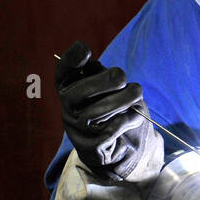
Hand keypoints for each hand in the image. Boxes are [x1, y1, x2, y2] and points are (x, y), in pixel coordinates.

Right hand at [55, 40, 154, 178]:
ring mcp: (76, 130)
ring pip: (93, 114)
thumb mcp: (108, 88)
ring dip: (121, 100)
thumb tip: (93, 64)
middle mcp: (67, 109)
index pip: (62, 72)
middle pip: (76, 94)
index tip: (86, 51)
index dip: (70, 61)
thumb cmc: (114, 108)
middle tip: (124, 78)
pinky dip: (126, 120)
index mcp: (70, 88)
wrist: (120, 145)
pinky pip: (108, 131)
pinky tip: (135, 115)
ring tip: (136, 93)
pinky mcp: (90, 148)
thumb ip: (101, 74)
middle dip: (105, 82)